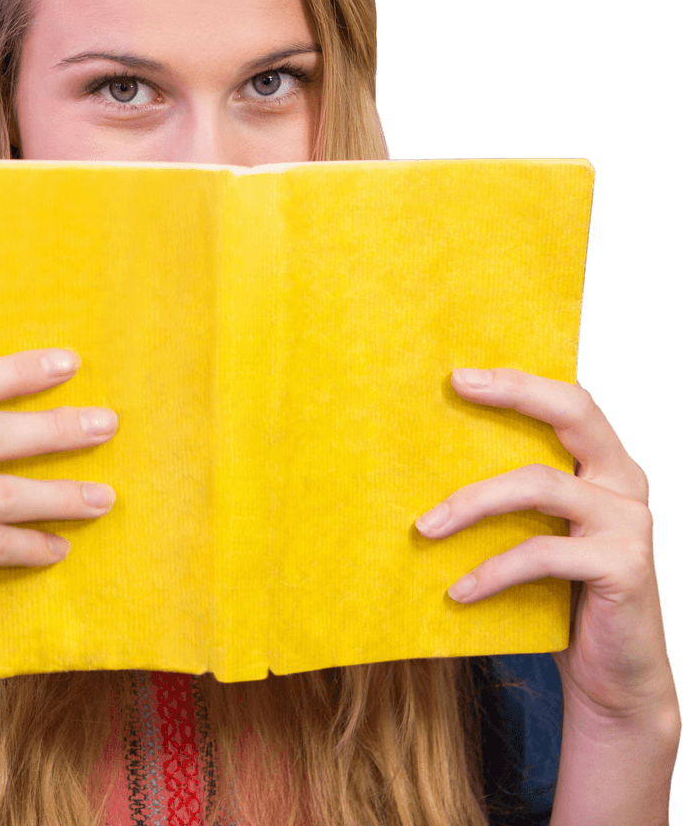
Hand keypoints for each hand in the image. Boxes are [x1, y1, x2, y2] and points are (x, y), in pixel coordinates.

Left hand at [414, 367, 676, 722]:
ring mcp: (629, 522)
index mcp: (604, 465)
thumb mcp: (536, 533)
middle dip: (513, 393)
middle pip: (572, 414)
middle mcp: (624, 482)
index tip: (460, 374)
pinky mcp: (624, 565)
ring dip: (471, 502)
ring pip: (539, 485)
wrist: (611, 677)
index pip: (568, 402)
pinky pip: (541, 553)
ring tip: (423, 528)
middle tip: (456, 386)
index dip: (519, 381)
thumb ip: (512, 496)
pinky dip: (493, 570)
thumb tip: (428, 461)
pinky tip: (458, 590)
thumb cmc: (559, 598)